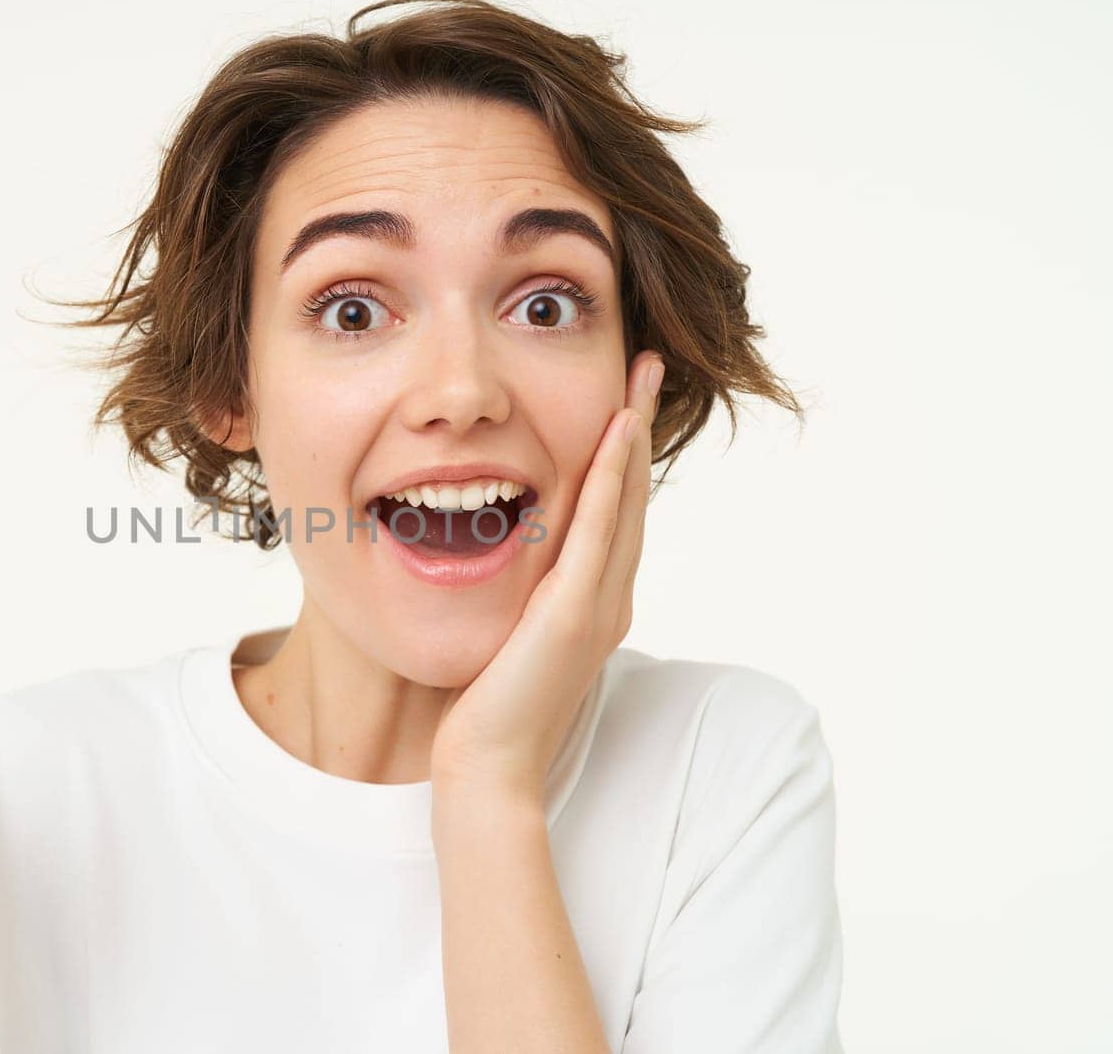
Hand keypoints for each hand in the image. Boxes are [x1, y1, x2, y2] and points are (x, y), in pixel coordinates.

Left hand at [430, 350, 664, 803]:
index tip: (624, 401)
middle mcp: (610, 599)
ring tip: (641, 377)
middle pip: (633, 498)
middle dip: (638, 428)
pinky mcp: (574, 613)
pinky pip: (597, 530)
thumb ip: (522, 600)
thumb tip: (504, 560)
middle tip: (649, 367)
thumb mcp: (511, 637)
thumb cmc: (488, 710)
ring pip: (625, 504)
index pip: (615, 516)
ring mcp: (599, 605)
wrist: (487, 767)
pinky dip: (611, 478)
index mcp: (596, 604)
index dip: (624, 457)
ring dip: (633, 435)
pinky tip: (615, 431)